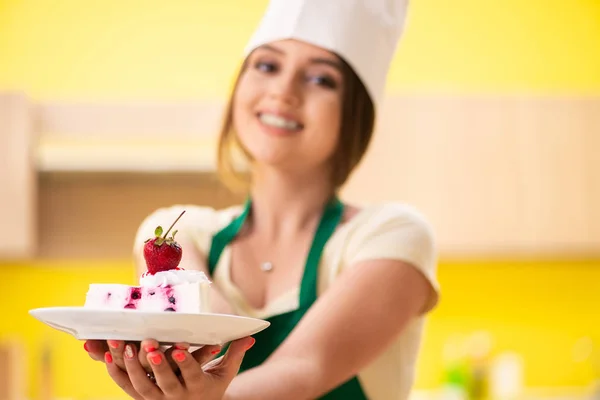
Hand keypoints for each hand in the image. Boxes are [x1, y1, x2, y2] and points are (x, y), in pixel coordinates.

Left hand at [87, 337, 254, 398]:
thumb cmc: (211, 387)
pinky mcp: (142, 398)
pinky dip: (116, 373)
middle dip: (157, 363)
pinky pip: (126, 387)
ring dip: (132, 366)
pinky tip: (108, 356)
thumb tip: (251, 336)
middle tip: (149, 344)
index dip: (185, 362)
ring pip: (142, 386)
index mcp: (198, 387)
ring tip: (126, 346)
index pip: (192, 374)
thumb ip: (235, 353)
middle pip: (165, 382)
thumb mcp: (225, 373)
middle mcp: (176, 397)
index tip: (178, 347)